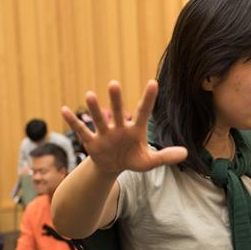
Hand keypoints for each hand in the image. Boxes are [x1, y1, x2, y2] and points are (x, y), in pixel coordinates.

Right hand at [62, 80, 186, 175]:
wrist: (113, 166)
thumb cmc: (132, 159)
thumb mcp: (149, 161)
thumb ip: (165, 156)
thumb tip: (186, 153)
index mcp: (135, 130)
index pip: (144, 112)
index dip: (149, 99)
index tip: (154, 83)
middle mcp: (119, 127)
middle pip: (118, 111)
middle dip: (116, 100)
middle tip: (114, 84)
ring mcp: (105, 134)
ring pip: (99, 119)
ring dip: (94, 109)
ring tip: (89, 95)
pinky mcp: (92, 142)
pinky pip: (82, 131)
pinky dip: (74, 122)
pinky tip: (64, 110)